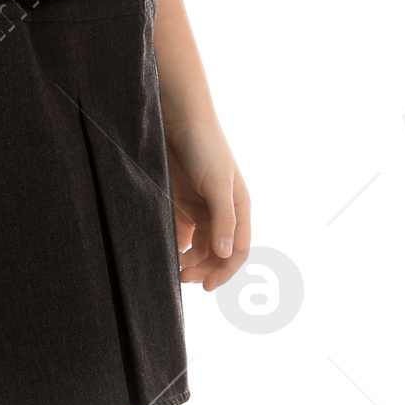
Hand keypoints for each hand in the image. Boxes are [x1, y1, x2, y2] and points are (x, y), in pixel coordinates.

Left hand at [165, 119, 250, 289]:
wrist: (178, 118)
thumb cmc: (205, 147)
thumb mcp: (217, 184)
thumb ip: (223, 219)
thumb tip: (226, 254)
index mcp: (238, 208)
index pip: (238, 250)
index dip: (225, 270)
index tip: (207, 286)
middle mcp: (221, 211)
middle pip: (216, 252)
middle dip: (203, 268)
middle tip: (183, 278)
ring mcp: (199, 207)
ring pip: (197, 245)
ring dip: (189, 260)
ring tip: (173, 268)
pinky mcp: (179, 201)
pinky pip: (180, 232)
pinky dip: (175, 245)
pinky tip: (165, 250)